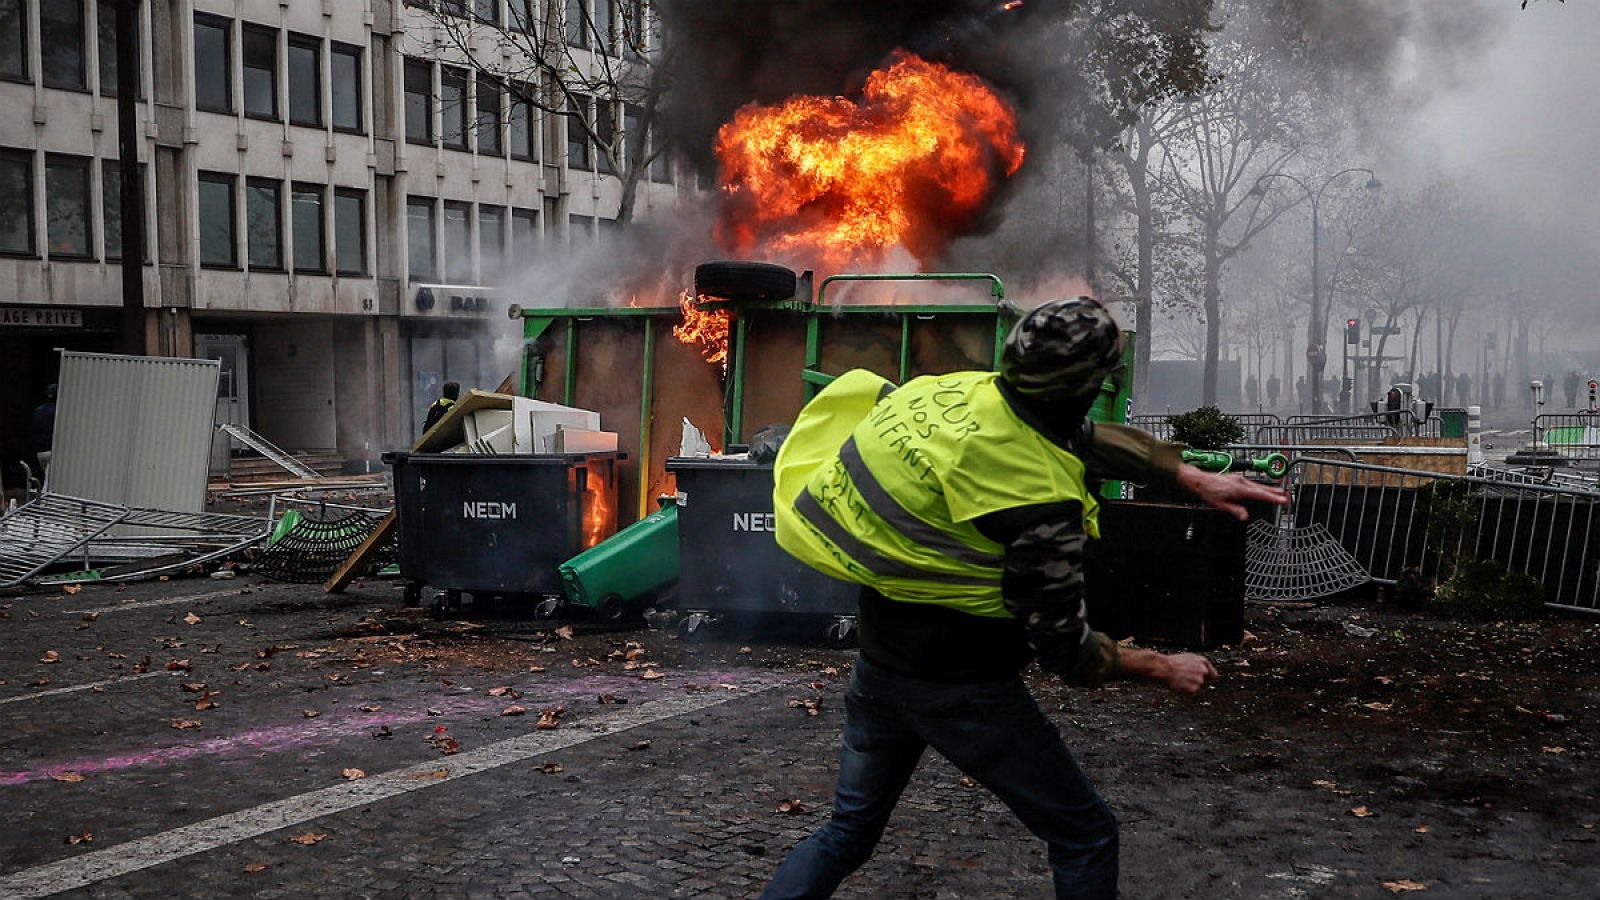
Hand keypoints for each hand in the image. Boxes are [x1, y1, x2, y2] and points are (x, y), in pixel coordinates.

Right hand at [1160, 653, 1217, 694]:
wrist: (1164, 668)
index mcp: (1202, 662)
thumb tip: (1203, 671)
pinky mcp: (1193, 688)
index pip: (1213, 674)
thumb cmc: (1172, 662)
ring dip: (1189, 685)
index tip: (1205, 680)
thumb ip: (1198, 664)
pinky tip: (1178, 684)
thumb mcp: (1188, 658)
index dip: (1207, 677)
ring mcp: (1199, 680)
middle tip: (1184, 678)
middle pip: (1202, 681)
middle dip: (1195, 681)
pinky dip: (1185, 690)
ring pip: (1196, 687)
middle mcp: (1203, 671)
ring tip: (1179, 679)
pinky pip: (1190, 692)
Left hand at [1175, 466, 1289, 521]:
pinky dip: (1259, 486)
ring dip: (1268, 488)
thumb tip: (1245, 517)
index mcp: (1239, 489)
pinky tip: (1261, 489)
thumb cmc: (1209, 492)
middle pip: (1261, 488)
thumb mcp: (1221, 505)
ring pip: (1257, 484)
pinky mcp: (1236, 477)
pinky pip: (1251, 482)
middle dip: (1274, 492)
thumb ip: (1235, 510)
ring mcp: (1239, 478)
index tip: (1282, 500)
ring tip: (1279, 492)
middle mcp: (1241, 481)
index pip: (1260, 494)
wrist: (1199, 481)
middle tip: (1286, 496)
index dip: (1272, 498)